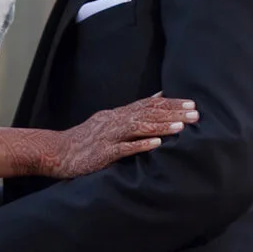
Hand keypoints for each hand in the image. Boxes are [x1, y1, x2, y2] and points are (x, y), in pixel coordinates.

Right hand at [50, 93, 197, 178]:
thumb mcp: (108, 121)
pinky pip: (123, 148)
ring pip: (138, 127)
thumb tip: (158, 97)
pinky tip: (157, 145)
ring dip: (161, 127)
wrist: (57, 152)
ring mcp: (108, 136)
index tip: (191, 104)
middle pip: (147, 113)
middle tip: (195, 114)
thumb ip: (131, 112)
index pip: (148, 104)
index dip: (171, 103)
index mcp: (117, 114)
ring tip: (181, 127)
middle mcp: (114, 121)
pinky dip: (140, 145)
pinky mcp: (102, 153)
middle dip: (173, 113)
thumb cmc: (84, 140)